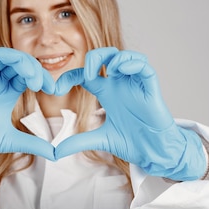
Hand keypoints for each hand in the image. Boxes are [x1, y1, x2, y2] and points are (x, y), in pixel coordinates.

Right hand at [0, 48, 56, 165]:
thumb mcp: (10, 141)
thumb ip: (33, 144)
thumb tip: (55, 154)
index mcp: (6, 93)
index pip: (28, 77)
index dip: (42, 79)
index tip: (53, 90)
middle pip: (22, 65)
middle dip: (38, 71)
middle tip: (46, 85)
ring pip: (10, 57)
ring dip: (26, 63)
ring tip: (36, 79)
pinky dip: (10, 57)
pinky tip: (21, 69)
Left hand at [55, 48, 205, 179]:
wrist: (153, 152)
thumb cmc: (132, 142)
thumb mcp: (99, 140)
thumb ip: (78, 142)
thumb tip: (55, 152)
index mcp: (107, 93)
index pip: (86, 75)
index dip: (70, 76)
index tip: (56, 89)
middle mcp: (120, 85)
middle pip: (106, 56)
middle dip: (94, 58)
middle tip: (88, 74)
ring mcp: (135, 85)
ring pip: (125, 56)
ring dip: (114, 58)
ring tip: (108, 72)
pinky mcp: (150, 88)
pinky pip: (144, 67)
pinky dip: (132, 63)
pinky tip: (122, 70)